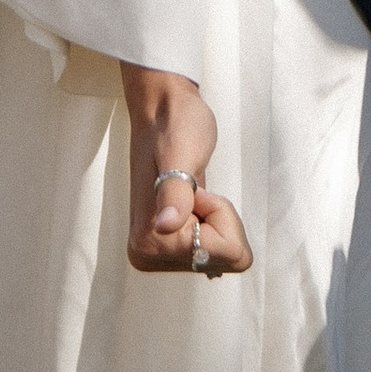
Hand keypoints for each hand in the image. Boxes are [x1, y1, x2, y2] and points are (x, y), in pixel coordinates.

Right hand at [122, 67, 252, 280]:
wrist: (164, 111)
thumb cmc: (177, 125)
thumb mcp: (182, 153)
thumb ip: (176, 191)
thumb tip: (165, 224)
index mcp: (148, 243)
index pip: (223, 253)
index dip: (220, 213)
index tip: (197, 186)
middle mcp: (147, 255)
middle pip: (221, 260)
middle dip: (219, 218)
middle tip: (196, 186)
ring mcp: (156, 253)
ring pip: (220, 255)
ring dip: (215, 217)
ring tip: (193, 188)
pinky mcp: (167, 246)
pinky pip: (214, 250)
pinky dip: (212, 221)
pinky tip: (194, 200)